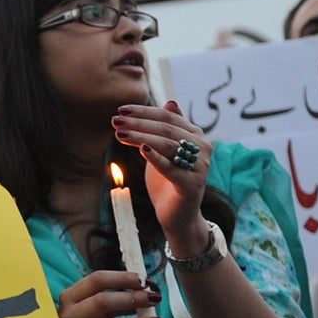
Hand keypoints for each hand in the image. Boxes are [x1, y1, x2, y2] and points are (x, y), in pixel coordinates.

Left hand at [115, 99, 210, 245]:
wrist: (178, 215)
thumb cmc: (169, 180)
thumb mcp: (166, 151)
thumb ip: (169, 128)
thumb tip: (171, 102)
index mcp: (196, 136)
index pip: (168, 117)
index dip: (144, 112)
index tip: (121, 110)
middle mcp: (202, 148)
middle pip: (166, 129)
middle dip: (138, 123)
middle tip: (115, 121)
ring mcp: (199, 167)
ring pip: (168, 145)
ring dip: (141, 136)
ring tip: (119, 134)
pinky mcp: (192, 185)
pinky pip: (172, 168)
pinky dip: (157, 157)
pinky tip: (142, 148)